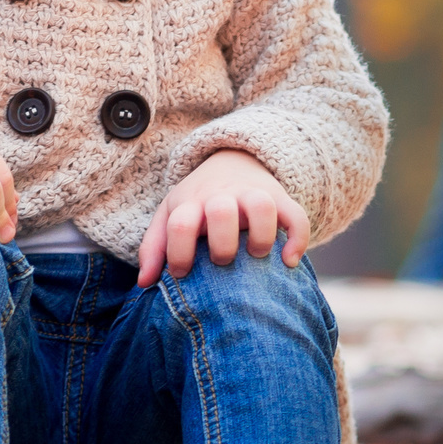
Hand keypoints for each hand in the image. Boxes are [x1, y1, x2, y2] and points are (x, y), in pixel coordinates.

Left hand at [137, 150, 308, 284]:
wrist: (231, 160)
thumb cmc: (197, 202)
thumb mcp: (170, 215)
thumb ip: (154, 247)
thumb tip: (145, 284)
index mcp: (191, 201)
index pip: (181, 223)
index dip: (179, 253)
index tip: (183, 274)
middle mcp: (222, 195)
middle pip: (221, 211)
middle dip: (222, 244)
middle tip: (222, 261)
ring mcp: (253, 194)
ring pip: (261, 206)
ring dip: (260, 236)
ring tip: (256, 256)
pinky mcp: (280, 198)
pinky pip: (296, 215)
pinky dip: (297, 239)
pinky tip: (289, 261)